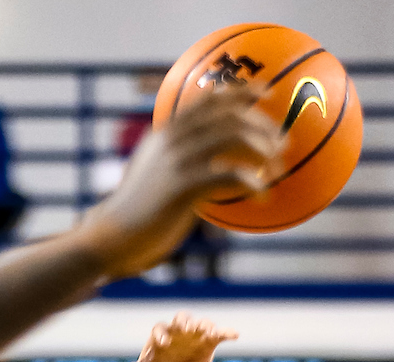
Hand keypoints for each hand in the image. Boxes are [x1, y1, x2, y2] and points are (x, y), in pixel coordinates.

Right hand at [78, 87, 282, 278]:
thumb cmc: (137, 216)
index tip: (268, 94)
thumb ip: (180, 162)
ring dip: (263, 150)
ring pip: (234, 137)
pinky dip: (253, 182)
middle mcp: (172, 139)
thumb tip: (214, 166)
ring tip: (276, 171)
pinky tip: (263, 196)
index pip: (208, 99)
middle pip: (230, 115)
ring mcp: (176, 160)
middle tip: (283, 145)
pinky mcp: (181, 186)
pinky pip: (229, 173)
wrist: (110, 238)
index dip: (242, 91)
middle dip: (264, 126)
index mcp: (166, 132)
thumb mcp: (155, 178)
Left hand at [129, 311, 236, 361]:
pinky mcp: (209, 343)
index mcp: (160, 337)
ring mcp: (194, 336)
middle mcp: (178, 332)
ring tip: (209, 333)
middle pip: (181, 318)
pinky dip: (227, 332)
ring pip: (201, 323)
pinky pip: (219, 334)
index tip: (163, 344)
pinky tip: (235, 335)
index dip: (161, 334)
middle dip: (183, 322)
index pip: (159, 328)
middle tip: (186, 329)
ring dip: (205, 325)